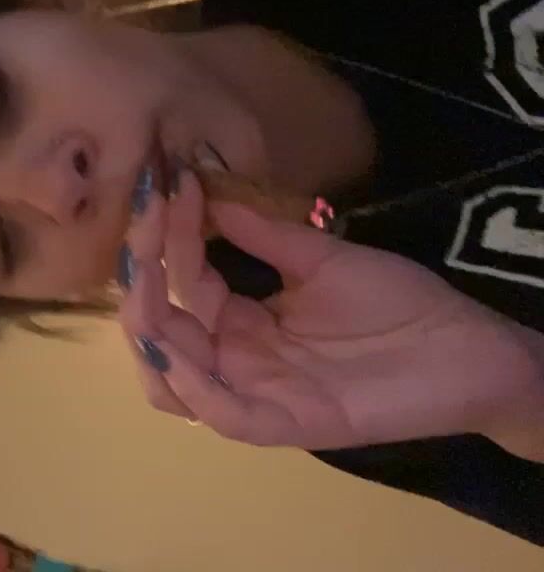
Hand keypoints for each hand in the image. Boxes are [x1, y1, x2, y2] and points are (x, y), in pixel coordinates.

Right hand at [119, 168, 543, 453]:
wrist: (467, 348)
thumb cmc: (399, 304)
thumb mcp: (322, 258)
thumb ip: (265, 234)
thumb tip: (211, 191)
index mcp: (240, 322)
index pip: (181, 285)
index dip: (166, 240)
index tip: (166, 186)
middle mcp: (236, 359)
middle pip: (161, 335)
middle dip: (139, 287)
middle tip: (142, 233)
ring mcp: (257, 393)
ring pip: (173, 384)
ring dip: (150, 339)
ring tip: (145, 288)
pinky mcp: (287, 421)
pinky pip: (224, 415)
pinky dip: (192, 386)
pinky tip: (177, 344)